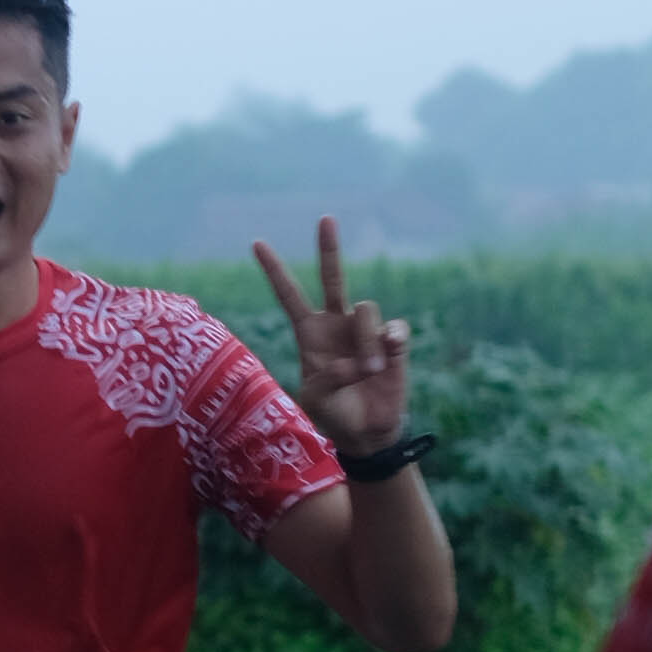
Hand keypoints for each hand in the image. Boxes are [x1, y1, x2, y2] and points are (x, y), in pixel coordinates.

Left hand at [253, 218, 411, 454]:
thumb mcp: (316, 401)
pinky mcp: (392, 342)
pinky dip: (391, 342)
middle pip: (333, 278)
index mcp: (309, 333)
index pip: (289, 295)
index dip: (274, 270)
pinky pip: (394, 328)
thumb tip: (357, 361)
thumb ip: (329, 379)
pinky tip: (389, 357)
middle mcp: (336, 324)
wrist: (367, 432)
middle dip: (328, 248)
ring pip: (366, 310)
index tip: (256, 243)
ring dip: (367, 340)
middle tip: (325, 219)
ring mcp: (365, 330)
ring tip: (369, 371)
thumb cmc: (334, 415)